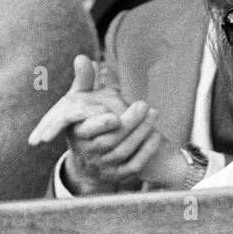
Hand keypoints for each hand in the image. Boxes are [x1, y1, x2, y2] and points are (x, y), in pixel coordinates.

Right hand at [29, 56, 171, 193]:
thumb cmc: (86, 122)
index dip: (100, 124)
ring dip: (141, 132)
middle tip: (143, 105)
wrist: (87, 160)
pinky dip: (147, 150)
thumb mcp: (80, 101)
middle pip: (110, 140)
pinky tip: (156, 135)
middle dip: (129, 122)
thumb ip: (84, 80)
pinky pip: (134, 165)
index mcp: (77, 134)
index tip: (114, 114)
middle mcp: (88, 153)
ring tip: (153, 114)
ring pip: (124, 152)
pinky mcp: (117, 175)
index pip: (87, 130)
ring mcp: (103, 166)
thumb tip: (82, 58)